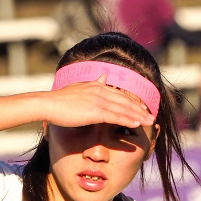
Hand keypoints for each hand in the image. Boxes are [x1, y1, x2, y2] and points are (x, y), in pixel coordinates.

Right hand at [41, 77, 155, 131]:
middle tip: (151, 116)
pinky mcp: (95, 110)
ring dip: (138, 115)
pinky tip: (137, 124)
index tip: (142, 108)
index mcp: (97, 86)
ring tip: (149, 122)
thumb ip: (93, 84)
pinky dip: (127, 119)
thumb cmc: (59, 100)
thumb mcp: (78, 88)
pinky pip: (115, 116)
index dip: (132, 102)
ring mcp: (98, 99)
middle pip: (125, 100)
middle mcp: (100, 90)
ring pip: (123, 108)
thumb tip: (103, 77)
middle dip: (140, 109)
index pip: (119, 94)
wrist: (48, 104)